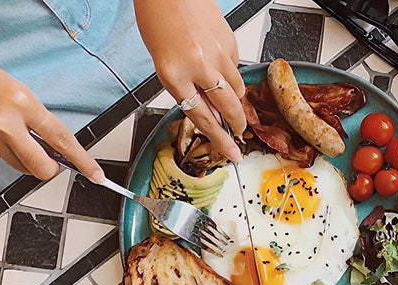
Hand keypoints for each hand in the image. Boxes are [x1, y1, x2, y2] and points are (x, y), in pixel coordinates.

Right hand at [0, 36, 103, 182]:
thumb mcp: (10, 86)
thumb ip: (32, 114)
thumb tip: (51, 142)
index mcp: (20, 101)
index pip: (60, 139)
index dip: (82, 161)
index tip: (97, 175)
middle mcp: (5, 124)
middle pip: (42, 168)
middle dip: (50, 169)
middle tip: (50, 160)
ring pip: (21, 166)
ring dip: (25, 158)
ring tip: (9, 131)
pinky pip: (0, 158)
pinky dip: (1, 149)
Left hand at [135, 0, 245, 161]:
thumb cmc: (159, 20)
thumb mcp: (163, 63)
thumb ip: (184, 89)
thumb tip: (207, 112)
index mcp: (174, 74)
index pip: (202, 118)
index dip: (219, 139)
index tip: (230, 152)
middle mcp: (197, 64)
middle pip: (226, 106)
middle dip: (236, 125)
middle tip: (239, 133)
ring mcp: (217, 52)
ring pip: (236, 88)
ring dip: (236, 100)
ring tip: (231, 103)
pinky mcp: (229, 41)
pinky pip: (236, 67)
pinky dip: (232, 74)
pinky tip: (222, 69)